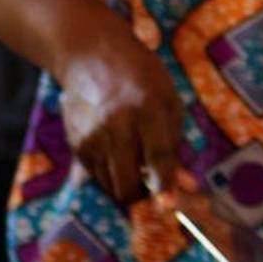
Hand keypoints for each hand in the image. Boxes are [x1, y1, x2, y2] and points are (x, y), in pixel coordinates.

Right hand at [56, 33, 181, 205]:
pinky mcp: (75, 146)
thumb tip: (187, 185)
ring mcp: (92, 137)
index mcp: (148, 108)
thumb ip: (176, 143)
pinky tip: (118, 156)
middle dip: (143, 194)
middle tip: (154, 187)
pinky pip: (96, 178)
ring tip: (136, 165)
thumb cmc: (142, 77)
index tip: (168, 204)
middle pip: (127, 181)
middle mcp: (117, 125)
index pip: (157, 154)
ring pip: (110, 186)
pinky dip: (110, 177)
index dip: (164, 182)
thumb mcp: (169, 100)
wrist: (91, 57)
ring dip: (127, 187)